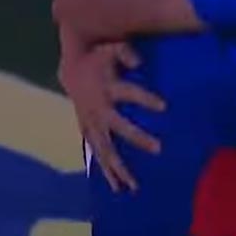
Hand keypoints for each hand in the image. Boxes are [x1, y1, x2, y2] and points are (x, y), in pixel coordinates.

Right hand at [57, 40, 165, 191]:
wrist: (70, 70)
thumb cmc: (97, 58)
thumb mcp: (110, 48)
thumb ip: (125, 52)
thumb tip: (139, 63)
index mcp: (108, 88)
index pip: (129, 92)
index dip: (145, 98)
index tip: (164, 106)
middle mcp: (99, 110)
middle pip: (118, 128)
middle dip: (137, 138)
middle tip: (159, 149)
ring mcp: (92, 123)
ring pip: (104, 149)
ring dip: (118, 167)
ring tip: (133, 186)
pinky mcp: (88, 132)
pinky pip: (97, 153)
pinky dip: (106, 170)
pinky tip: (117, 187)